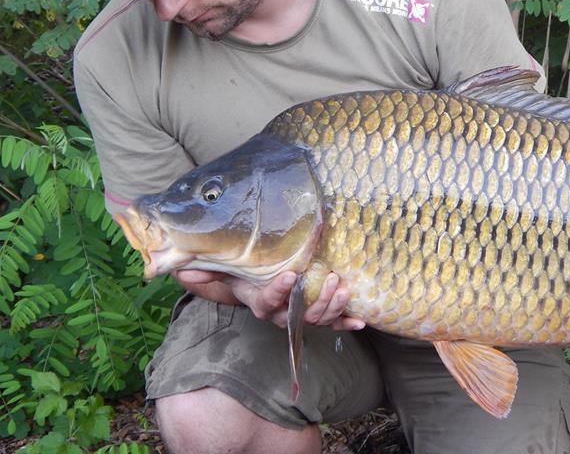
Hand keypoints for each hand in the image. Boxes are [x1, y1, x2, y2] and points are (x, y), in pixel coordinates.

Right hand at [173, 269, 365, 330]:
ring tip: (344, 287)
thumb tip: (183, 270)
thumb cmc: (246, 273)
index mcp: (261, 303)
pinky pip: (334, 324)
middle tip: (329, 278)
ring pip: (319, 320)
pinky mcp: (319, 316)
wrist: (262, 283)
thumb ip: (209, 270)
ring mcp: (301, 317)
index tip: (290, 275)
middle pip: (299, 317)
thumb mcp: (227, 269)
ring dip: (334, 306)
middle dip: (317, 300)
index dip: (278, 292)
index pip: (268, 302)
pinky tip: (361, 321)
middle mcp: (282, 315)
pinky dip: (347, 322)